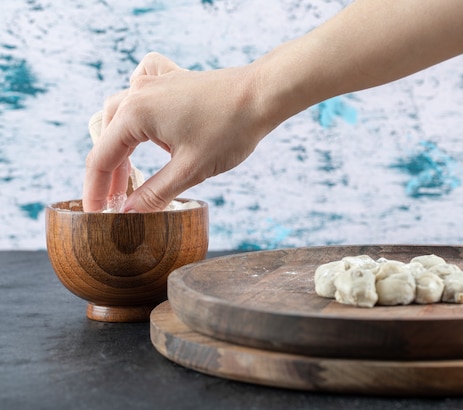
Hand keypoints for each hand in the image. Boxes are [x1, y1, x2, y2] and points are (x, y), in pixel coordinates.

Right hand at [82, 52, 271, 211]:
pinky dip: (137, 105)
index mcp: (135, 114)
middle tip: (114, 204)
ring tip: (127, 175)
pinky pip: (141, 86)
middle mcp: (137, 93)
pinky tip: (143, 117)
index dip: (96, 192)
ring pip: (121, 114)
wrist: (262, 95)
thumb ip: (154, 194)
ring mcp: (154, 82)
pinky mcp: (172, 78)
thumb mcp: (190, 170)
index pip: (101, 159)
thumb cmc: (230, 130)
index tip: (96, 215)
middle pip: (109, 138)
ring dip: (121, 145)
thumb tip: (127, 214)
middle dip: (110, 174)